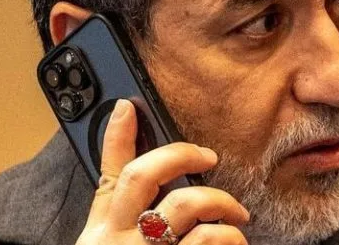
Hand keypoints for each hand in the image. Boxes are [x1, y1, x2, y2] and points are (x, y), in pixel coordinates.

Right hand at [76, 99, 249, 244]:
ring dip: (221, 205)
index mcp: (102, 234)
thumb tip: (124, 166)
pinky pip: (208, 244)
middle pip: (147, 177)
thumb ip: (115, 206)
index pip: (108, 176)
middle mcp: (121, 242)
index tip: (130, 107)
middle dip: (181, 155)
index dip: (117, 137)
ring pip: (186, 207)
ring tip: (236, 218)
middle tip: (208, 158)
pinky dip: (230, 240)